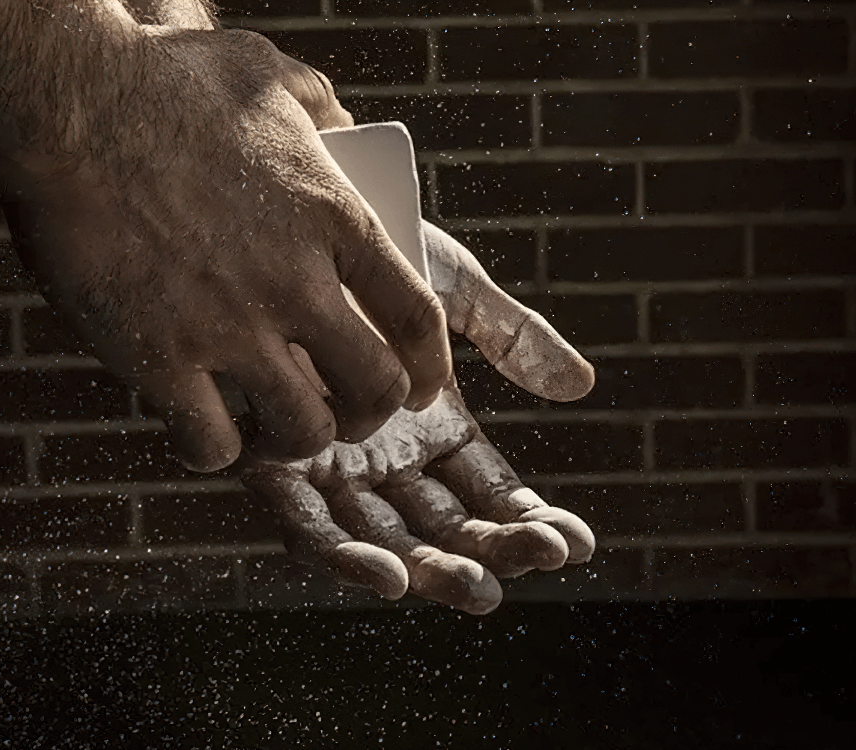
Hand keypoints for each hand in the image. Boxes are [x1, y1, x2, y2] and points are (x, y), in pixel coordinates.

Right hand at [0, 1, 451, 470]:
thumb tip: (346, 129)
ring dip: (297, 443)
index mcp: (336, 223)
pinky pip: (209, 442)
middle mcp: (297, 285)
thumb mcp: (271, 77)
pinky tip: (203, 436)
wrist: (67, 105)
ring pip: (303, 431)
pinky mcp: (161, 357)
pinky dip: (215, 452)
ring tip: (275, 432)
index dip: (431, 366)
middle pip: (376, 389)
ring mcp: (232, 328)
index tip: (425, 387)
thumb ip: (322, 108)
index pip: (419, 318)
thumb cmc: (166, 82)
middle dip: (372, 416)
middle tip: (348, 414)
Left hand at [242, 224, 595, 614]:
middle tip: (541, 560)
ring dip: (432, 568)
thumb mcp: (450, 291)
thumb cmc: (375, 248)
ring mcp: (332, 464)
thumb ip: (512, 338)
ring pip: (386, 537)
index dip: (530, 520)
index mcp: (434, 427)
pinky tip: (388, 576)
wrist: (300, 221)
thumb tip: (581, 385)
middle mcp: (385, 456)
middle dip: (492, 550)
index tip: (575, 543)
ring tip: (480, 588)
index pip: (489, 491)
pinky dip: (345, 555)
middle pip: (444, 524)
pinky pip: (307, 523)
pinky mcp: (275, 461)